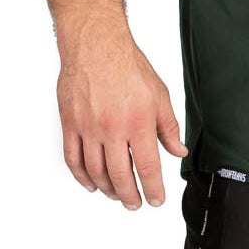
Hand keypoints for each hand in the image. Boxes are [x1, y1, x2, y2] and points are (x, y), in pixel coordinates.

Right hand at [56, 16, 188, 209]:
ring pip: (96, 171)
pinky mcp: (70, 124)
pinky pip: (73, 159)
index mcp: (138, 122)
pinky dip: (82, 177)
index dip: (153, 189)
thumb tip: (178, 151)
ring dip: (107, 189)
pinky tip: (91, 184)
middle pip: (120, 176)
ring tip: (117, 195)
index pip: (148, 167)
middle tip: (135, 204)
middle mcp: (112, 128)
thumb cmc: (127, 65)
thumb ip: (169, 127)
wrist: (95, 44)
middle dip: (130, 196)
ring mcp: (88, 128)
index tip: (156, 200)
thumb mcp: (159, 94)